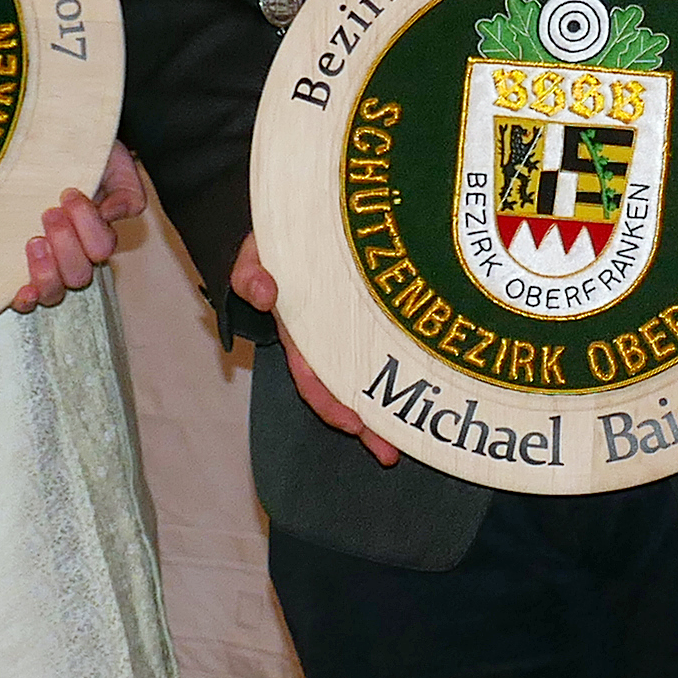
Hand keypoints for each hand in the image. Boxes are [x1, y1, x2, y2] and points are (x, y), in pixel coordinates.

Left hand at [12, 141, 146, 310]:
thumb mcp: (112, 161)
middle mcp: (76, 254)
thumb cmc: (78, 155)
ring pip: (56, 291)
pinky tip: (21, 289)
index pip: (101, 247)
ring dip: (46, 271)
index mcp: (98, 232)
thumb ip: (126, 189)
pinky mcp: (20, 271)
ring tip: (34, 241)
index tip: (68, 192)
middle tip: (49, 212)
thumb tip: (114, 213)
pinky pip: (28, 301)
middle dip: (65, 243)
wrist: (45, 146)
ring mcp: (49, 266)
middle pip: (80, 274)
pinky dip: (26, 300)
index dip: (87, 225)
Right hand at [231, 231, 399, 466]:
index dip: (329, 403)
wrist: (298, 222)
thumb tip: (263, 293)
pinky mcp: (371, 315)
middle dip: (365, 424)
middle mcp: (325, 338)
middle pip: (345, 390)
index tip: (353, 424)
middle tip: (391, 455)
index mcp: (299, 331)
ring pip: (367, 376)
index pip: (312, 378)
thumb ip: (251, 271)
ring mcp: (349, 329)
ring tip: (411, 443)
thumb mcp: (256, 252)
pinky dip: (399, 369)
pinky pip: (384, 348)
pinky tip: (426, 386)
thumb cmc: (276, 241)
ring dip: (384, 409)